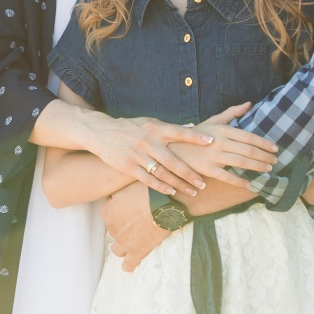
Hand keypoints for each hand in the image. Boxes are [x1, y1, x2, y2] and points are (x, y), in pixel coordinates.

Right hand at [86, 114, 215, 197]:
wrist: (101, 131)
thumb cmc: (130, 127)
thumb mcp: (149, 122)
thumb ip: (167, 128)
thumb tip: (190, 128)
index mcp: (155, 128)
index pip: (180, 132)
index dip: (196, 137)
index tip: (211, 141)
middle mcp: (148, 141)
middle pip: (173, 160)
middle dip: (189, 173)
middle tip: (203, 182)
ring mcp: (137, 155)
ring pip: (162, 173)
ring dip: (178, 183)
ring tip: (192, 191)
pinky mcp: (128, 166)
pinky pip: (147, 180)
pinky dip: (161, 187)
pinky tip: (172, 192)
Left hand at [102, 181, 170, 271]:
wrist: (166, 202)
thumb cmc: (150, 190)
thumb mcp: (130, 185)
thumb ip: (120, 192)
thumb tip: (116, 195)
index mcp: (108, 211)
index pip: (109, 213)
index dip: (119, 211)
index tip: (129, 209)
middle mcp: (112, 227)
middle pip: (113, 230)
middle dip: (123, 227)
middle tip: (136, 221)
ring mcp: (123, 241)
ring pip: (117, 249)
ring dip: (122, 246)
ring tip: (132, 241)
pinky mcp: (136, 251)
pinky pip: (128, 264)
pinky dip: (128, 265)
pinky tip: (129, 265)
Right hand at [169, 104, 278, 188]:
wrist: (173, 147)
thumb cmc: (196, 134)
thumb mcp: (214, 120)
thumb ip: (232, 113)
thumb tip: (249, 104)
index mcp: (223, 129)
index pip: (249, 136)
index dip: (264, 143)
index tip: (275, 148)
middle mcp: (220, 142)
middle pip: (248, 150)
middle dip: (264, 156)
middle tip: (275, 160)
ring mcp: (213, 156)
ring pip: (240, 162)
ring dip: (257, 166)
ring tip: (268, 169)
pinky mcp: (207, 169)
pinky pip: (226, 176)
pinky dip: (238, 180)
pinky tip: (248, 183)